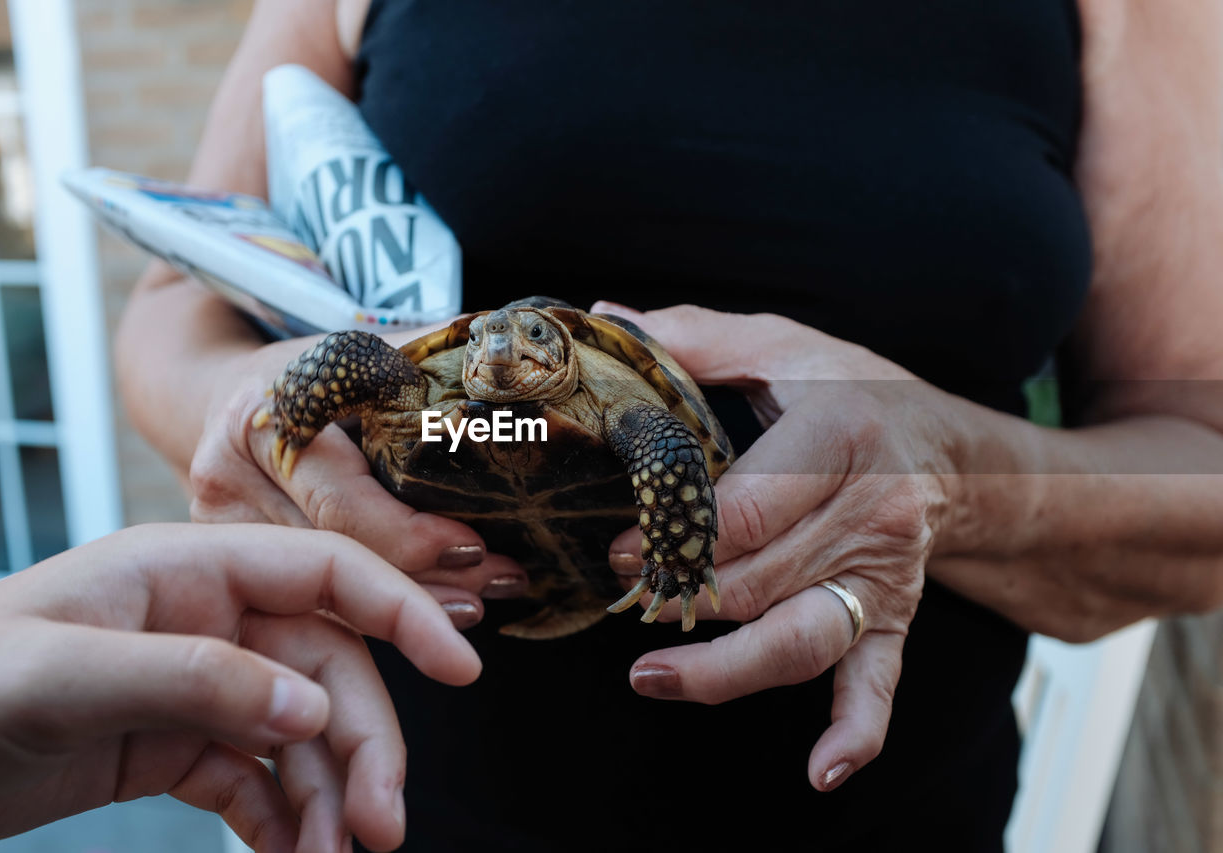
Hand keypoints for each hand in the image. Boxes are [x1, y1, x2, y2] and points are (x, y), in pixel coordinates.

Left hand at [0, 523, 480, 852]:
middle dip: (362, 748)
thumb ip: (195, 680)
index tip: (461, 671)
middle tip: (379, 828)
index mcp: (188, 569)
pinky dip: (282, 822)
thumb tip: (311, 713)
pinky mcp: (174, 747)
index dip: (402, 612)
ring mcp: (195, 685)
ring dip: (325, 798)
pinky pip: (255, 782)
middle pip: (325, 673)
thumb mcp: (64, 675)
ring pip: (299, 736)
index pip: (325, 575)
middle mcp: (207, 620)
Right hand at [188, 326, 528, 618]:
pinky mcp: (231, 562)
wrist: (225, 394)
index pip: (342, 501)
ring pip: (323, 591)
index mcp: (264, 420)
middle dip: (428, 578)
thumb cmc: (306, 372)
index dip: (410, 535)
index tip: (475, 548)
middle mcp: (228, 480)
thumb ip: (423, 354)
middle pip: (337, 554)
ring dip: (412, 602)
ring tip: (484, 600)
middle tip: (503, 580)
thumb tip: (504, 355)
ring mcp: (220, 531)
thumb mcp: (355, 353)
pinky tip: (434, 611)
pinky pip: (308, 603)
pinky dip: (374, 614)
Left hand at [597, 302, 955, 792]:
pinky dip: (855, 731)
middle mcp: (869, 514)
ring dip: (725, 670)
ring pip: (800, 640)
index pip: (745, 509)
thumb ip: (692, 337)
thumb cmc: (855, 392)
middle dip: (679, 599)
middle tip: (621, 598)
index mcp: (840, 438)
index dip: (674, 538)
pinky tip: (821, 770)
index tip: (618, 550)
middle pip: (758, 582)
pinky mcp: (892, 618)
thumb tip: (604, 320)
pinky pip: (876, 684)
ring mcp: (882, 576)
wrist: (947, 448)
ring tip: (654, 677)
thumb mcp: (782, 346)